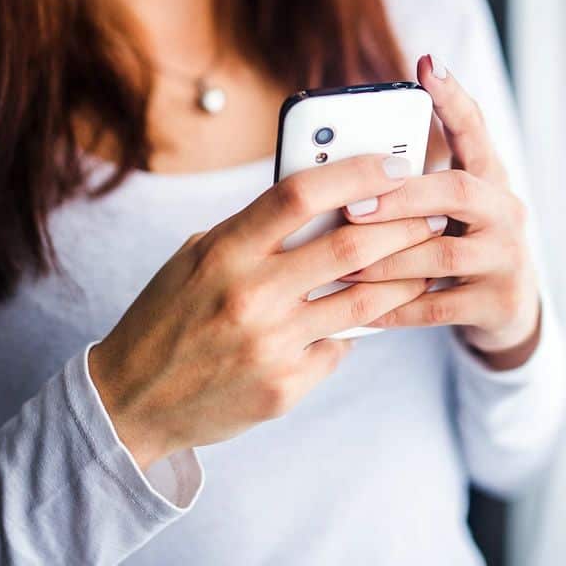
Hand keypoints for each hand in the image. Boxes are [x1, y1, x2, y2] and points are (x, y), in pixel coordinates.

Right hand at [88, 153, 446, 469]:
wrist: (132, 402)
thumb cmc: (169, 317)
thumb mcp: (196, 258)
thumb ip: (254, 231)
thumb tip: (325, 200)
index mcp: (223, 251)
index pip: (300, 194)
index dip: (355, 172)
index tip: (395, 163)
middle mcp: (249, 294)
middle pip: (349, 245)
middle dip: (404, 223)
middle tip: (433, 211)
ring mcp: (270, 344)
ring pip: (363, 301)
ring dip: (404, 277)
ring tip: (426, 260)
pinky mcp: (284, 386)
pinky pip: (340, 347)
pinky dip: (355, 330)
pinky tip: (366, 319)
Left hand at [339, 53, 542, 361]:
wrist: (507, 310)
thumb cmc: (457, 246)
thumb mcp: (445, 210)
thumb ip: (410, 186)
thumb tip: (339, 165)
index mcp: (489, 178)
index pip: (475, 129)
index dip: (453, 97)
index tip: (427, 64)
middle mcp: (507, 210)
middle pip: (458, 190)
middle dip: (401, 198)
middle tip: (351, 206)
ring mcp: (508, 257)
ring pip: (443, 253)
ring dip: (388, 258)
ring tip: (342, 263)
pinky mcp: (500, 302)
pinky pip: (439, 306)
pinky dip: (396, 307)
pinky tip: (363, 309)